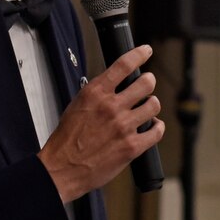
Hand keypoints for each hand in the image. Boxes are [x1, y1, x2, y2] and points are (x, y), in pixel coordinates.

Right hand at [39, 45, 162, 201]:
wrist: (62, 168)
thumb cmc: (67, 140)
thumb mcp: (77, 105)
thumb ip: (98, 94)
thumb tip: (115, 85)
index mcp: (96, 94)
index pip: (123, 65)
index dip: (139, 54)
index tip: (146, 51)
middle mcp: (112, 107)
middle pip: (146, 82)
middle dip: (148, 82)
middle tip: (146, 85)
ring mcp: (124, 126)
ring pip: (154, 105)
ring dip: (152, 106)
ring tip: (146, 109)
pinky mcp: (133, 146)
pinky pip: (157, 130)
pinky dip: (157, 127)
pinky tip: (152, 126)